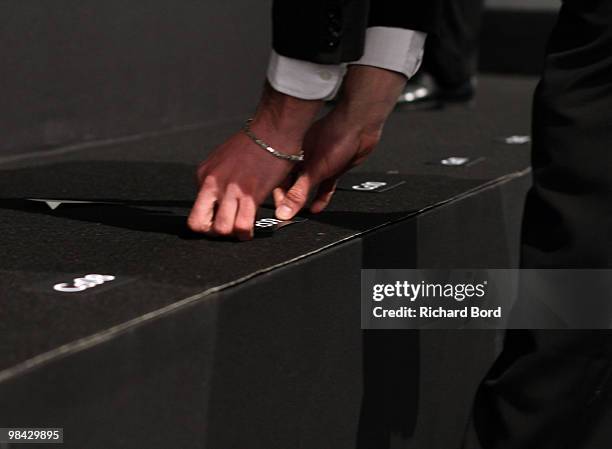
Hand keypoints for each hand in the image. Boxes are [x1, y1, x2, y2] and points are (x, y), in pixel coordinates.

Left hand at [187, 84, 322, 239]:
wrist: (272, 131)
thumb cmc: (254, 143)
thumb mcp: (223, 159)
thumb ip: (216, 178)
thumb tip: (218, 197)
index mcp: (204, 174)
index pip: (194, 210)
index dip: (206, 222)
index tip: (217, 223)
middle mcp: (212, 183)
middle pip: (200, 224)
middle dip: (213, 234)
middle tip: (227, 231)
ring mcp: (230, 189)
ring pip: (221, 229)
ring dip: (232, 234)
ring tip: (241, 230)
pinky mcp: (250, 194)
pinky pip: (242, 225)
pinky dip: (246, 234)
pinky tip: (251, 230)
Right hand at [274, 111, 381, 217]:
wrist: (360, 126)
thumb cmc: (335, 137)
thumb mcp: (313, 172)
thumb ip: (298, 193)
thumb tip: (284, 211)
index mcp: (292, 155)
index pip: (278, 180)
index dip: (277, 196)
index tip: (278, 210)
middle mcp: (303, 159)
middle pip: (291, 184)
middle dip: (289, 199)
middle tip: (287, 214)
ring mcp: (319, 163)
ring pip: (308, 185)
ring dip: (305, 199)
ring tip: (300, 213)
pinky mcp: (333, 168)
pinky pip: (324, 186)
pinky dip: (321, 197)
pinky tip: (317, 207)